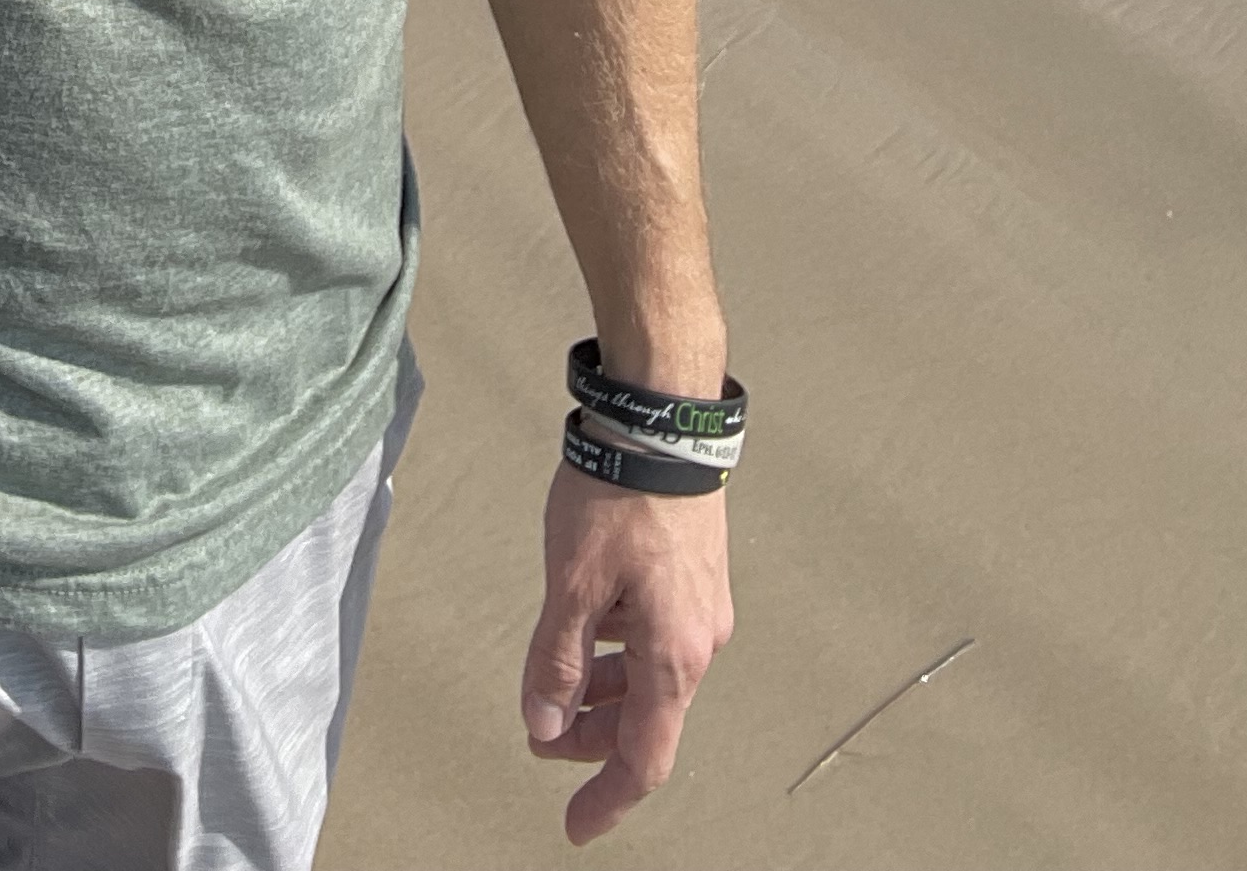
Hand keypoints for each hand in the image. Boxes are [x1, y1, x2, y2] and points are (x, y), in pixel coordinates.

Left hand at [519, 461, 733, 841]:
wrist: (662, 420)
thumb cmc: (618, 498)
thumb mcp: (571, 585)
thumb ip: (557, 661)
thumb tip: (545, 723)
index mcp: (673, 654)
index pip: (645, 756)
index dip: (608, 799)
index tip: (576, 827)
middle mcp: (700, 639)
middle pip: (648, 719)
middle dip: (593, 740)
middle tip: (543, 739)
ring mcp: (704, 605)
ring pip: (652, 675)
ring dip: (605, 692)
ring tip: (557, 685)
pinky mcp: (698, 573)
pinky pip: (659, 636)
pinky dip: (621, 650)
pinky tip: (589, 625)